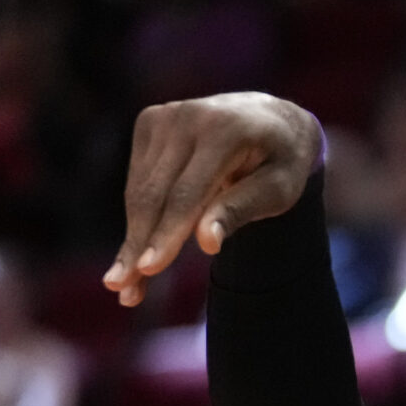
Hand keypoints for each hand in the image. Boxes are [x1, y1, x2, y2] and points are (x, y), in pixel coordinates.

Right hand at [105, 93, 320, 307]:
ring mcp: (164, 116)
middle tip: (122, 288)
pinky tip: (136, 253)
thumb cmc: (282, 162)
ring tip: (125, 284)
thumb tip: (206, 243)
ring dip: (132, 239)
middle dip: (138, 244)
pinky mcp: (150, 123)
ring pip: (140, 190)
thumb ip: (242, 210)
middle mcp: (187, 117)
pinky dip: (137, 219)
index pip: (187, 193)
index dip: (167, 233)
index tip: (148, 269)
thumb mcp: (279, 189)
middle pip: (154, 193)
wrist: (272, 118)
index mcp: (224, 130)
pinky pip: (139, 180)